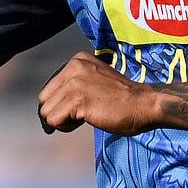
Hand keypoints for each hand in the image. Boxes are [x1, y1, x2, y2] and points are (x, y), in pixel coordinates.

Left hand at [37, 51, 187, 135]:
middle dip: (58, 112)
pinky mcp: (78, 100)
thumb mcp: (94, 80)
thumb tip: (49, 103)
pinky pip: (54, 121)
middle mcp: (73, 67)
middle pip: (44, 100)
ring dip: (62, 121)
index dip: (61, 103)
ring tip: (84, 118)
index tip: (81, 106)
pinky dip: (65, 127)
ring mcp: (75, 83)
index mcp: (76, 60)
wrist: (144, 104)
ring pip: (46, 112)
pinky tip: (85, 122)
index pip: (49, 88)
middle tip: (80, 115)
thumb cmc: (122, 98)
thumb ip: (74, 83)